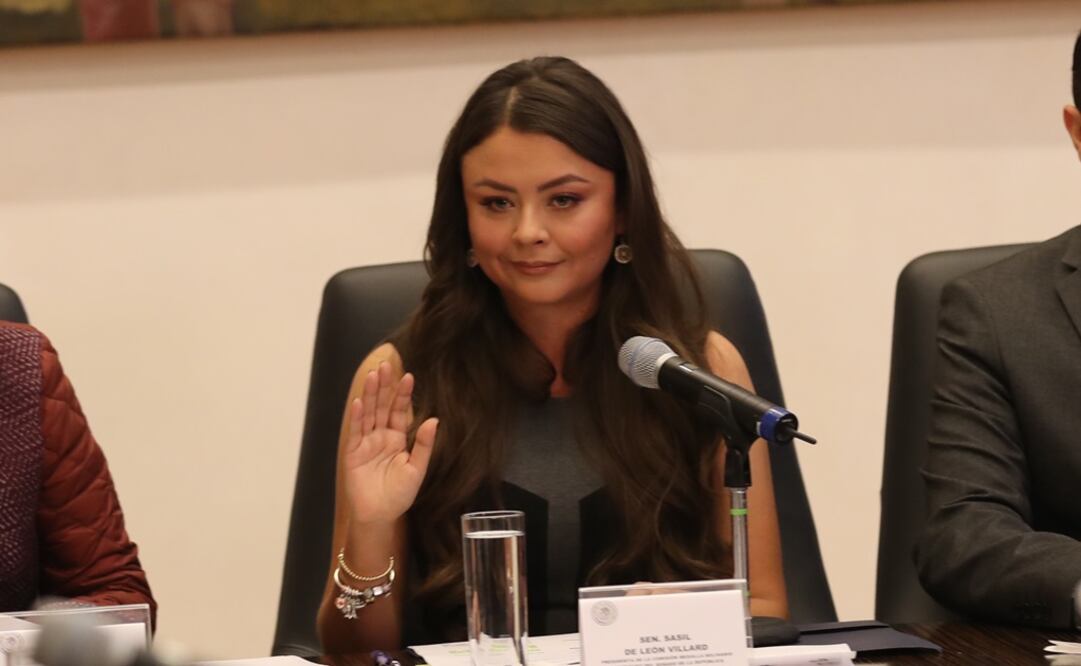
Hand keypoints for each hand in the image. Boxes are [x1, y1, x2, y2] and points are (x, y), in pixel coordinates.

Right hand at [342, 361, 438, 525]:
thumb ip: (424, 445)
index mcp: (398, 439)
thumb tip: (433, 420)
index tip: (409, 376)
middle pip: (383, 406)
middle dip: (385, 386)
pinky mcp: (353, 452)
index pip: (400, 411)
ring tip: (373, 376)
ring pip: (369, 414)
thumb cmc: (399, 495)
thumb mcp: (417, 469)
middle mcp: (381, 436)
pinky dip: (357, 416)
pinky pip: (356, 431)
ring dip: (370, 395)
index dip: (403, 394)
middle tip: (387, 365)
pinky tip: (360, 401)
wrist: (379, 515)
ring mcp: (366, 443)